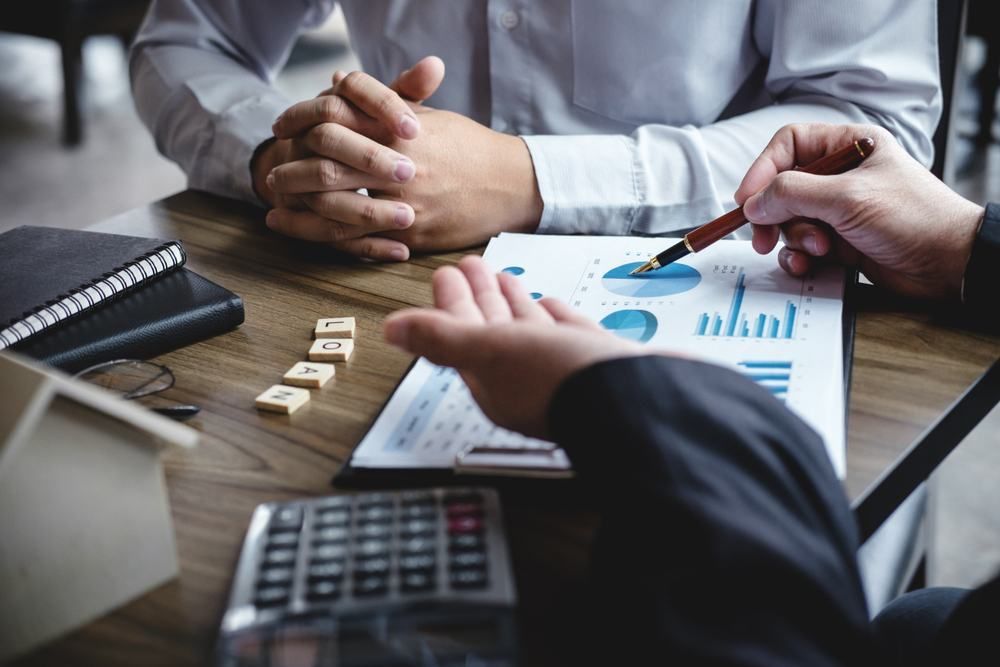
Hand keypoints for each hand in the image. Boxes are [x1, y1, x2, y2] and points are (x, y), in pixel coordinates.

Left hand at [267, 62, 543, 259]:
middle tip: (273, 172)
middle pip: (331, 163)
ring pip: (341, 206)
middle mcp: (400, 165)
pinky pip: (362, 240)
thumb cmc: (470, 148)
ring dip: (302, 206)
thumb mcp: (428, 116)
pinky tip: (305, 232)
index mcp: (401, 130)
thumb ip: (381, 102)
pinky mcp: (414, 233)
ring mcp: (406, 202)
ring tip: (278, 203)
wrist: (511, 185)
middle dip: (295, 168)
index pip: (339, 118)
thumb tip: (337, 82)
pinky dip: (327, 236)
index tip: (283, 126)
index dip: (304, 121)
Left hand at [383, 256, 645, 437]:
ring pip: (528, 330)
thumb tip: (389, 330)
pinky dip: (555, 317)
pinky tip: (551, 303)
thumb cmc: (564, 382)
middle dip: (479, 297)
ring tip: (503, 275)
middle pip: (492, 330)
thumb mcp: (491, 352)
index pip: (462, 335)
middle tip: (469, 266)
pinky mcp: (598, 364)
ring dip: (512, 303)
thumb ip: (442, 339)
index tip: (445, 274)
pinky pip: (567, 335)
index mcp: (494, 381)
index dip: (452, 303)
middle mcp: (526, 380)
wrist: (644, 403)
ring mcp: (564, 372)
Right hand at [734, 123, 983, 299]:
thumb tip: (751, 204)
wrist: (949, 264)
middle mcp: (840, 175)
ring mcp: (838, 210)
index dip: (762, 170)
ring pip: (788, 221)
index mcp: (848, 146)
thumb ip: (793, 195)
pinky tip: (811, 265)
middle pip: (781, 188)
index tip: (746, 200)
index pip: (788, 145)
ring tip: (820, 249)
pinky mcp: (838, 242)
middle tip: (761, 236)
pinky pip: (800, 247)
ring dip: (795, 239)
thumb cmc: (913, 218)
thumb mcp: (848, 197)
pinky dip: (799, 258)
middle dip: (773, 214)